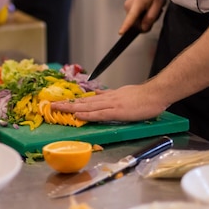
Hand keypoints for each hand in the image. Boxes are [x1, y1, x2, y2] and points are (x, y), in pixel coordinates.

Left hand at [50, 84, 169, 122]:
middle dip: (67, 104)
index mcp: (109, 96)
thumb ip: (110, 95)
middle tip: (52, 105)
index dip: (75, 101)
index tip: (63, 103)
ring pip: (87, 106)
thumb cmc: (144, 96)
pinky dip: (87, 115)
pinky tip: (78, 115)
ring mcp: (111, 104)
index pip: (88, 99)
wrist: (155, 94)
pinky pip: (99, 114)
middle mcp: (107, 99)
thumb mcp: (123, 93)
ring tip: (58, 109)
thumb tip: (99, 94)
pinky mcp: (117, 111)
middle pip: (83, 101)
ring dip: (72, 108)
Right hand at [119, 0, 165, 33]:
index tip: (121, 33)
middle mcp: (128, 6)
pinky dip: (142, 14)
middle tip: (156, 14)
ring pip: (136, 20)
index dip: (126, 26)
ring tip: (152, 8)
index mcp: (136, 5)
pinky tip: (148, 7)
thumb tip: (144, 28)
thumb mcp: (158, 4)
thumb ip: (151, 17)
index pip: (130, 18)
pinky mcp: (128, 6)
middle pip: (135, 23)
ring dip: (145, 18)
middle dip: (145, 23)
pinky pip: (135, 15)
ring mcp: (127, 6)